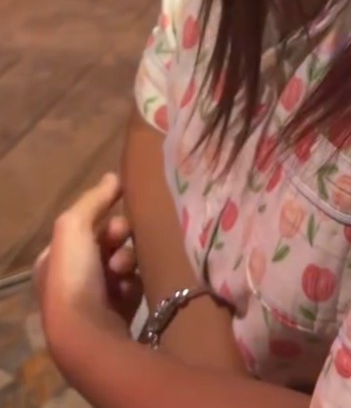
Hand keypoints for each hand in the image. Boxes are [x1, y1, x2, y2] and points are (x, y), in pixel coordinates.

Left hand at [35, 173, 132, 363]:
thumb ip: (93, 199)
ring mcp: (96, 300)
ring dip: (127, 260)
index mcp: (54, 262)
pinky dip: (135, 283)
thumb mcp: (72, 226)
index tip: (116, 218)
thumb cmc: (73, 277)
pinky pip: (135, 286)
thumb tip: (113, 176)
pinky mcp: (119, 316)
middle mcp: (72, 281)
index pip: (82, 228)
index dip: (101, 218)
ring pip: (123, 263)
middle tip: (123, 240)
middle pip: (105, 244)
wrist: (88, 335)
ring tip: (126, 270)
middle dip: (118, 238)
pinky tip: (133, 288)